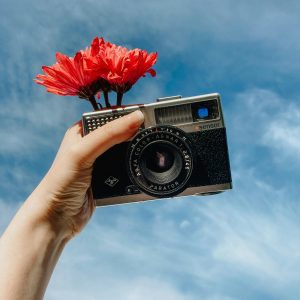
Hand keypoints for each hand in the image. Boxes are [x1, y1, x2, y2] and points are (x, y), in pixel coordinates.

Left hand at [31, 110, 143, 238]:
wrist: (57, 219)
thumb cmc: (60, 183)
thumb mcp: (83, 152)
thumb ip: (109, 134)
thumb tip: (137, 117)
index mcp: (82, 132)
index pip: (109, 116)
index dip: (127, 114)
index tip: (146, 115)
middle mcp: (92, 145)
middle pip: (120, 134)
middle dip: (136, 133)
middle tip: (153, 132)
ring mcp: (101, 163)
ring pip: (126, 152)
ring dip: (137, 152)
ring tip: (150, 149)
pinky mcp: (108, 179)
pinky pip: (127, 169)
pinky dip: (136, 168)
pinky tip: (143, 167)